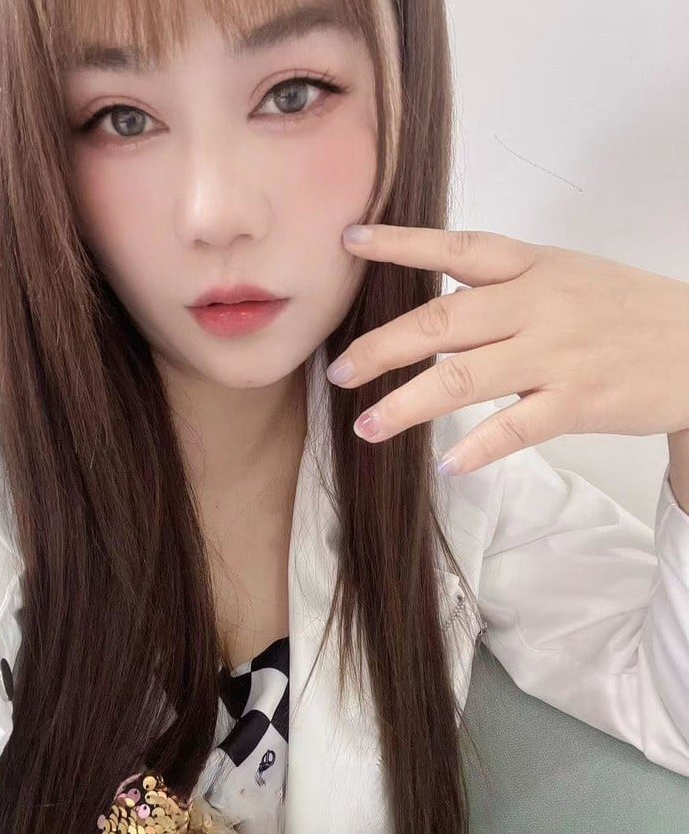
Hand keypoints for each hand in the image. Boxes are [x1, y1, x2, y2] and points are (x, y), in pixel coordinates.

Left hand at [329, 224, 688, 475]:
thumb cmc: (622, 310)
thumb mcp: (565, 275)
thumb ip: (504, 283)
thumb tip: (434, 302)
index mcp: (533, 265)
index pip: (456, 247)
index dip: (400, 244)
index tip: (350, 242)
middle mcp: (538, 304)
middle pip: (443, 321)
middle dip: (382, 347)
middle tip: (338, 371)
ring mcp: (558, 354)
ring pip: (466, 379)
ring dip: (408, 406)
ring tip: (367, 427)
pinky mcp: (579, 401)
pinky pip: (517, 427)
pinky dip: (477, 447)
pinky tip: (445, 463)